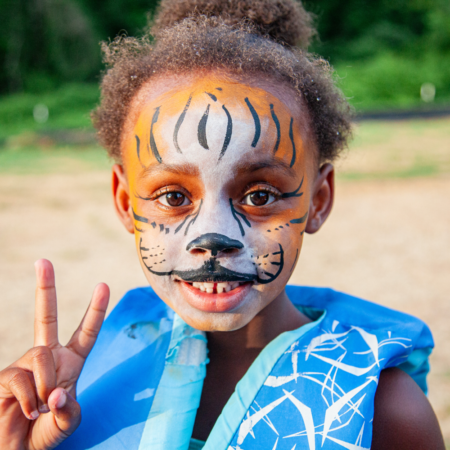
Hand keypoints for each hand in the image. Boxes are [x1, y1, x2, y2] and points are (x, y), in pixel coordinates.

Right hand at [0, 259, 109, 449]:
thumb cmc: (45, 434)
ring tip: (40, 409)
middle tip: (43, 261)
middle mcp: (47, 357)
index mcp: (70, 362)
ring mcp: (24, 365)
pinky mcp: (5, 377)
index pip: (86, 332)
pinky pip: (20, 378)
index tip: (104, 285)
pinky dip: (29, 399)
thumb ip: (69, 411)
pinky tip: (27, 413)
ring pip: (40, 356)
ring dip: (45, 385)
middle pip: (45, 317)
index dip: (95, 310)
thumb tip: (56, 395)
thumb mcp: (68, 423)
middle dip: (44, 288)